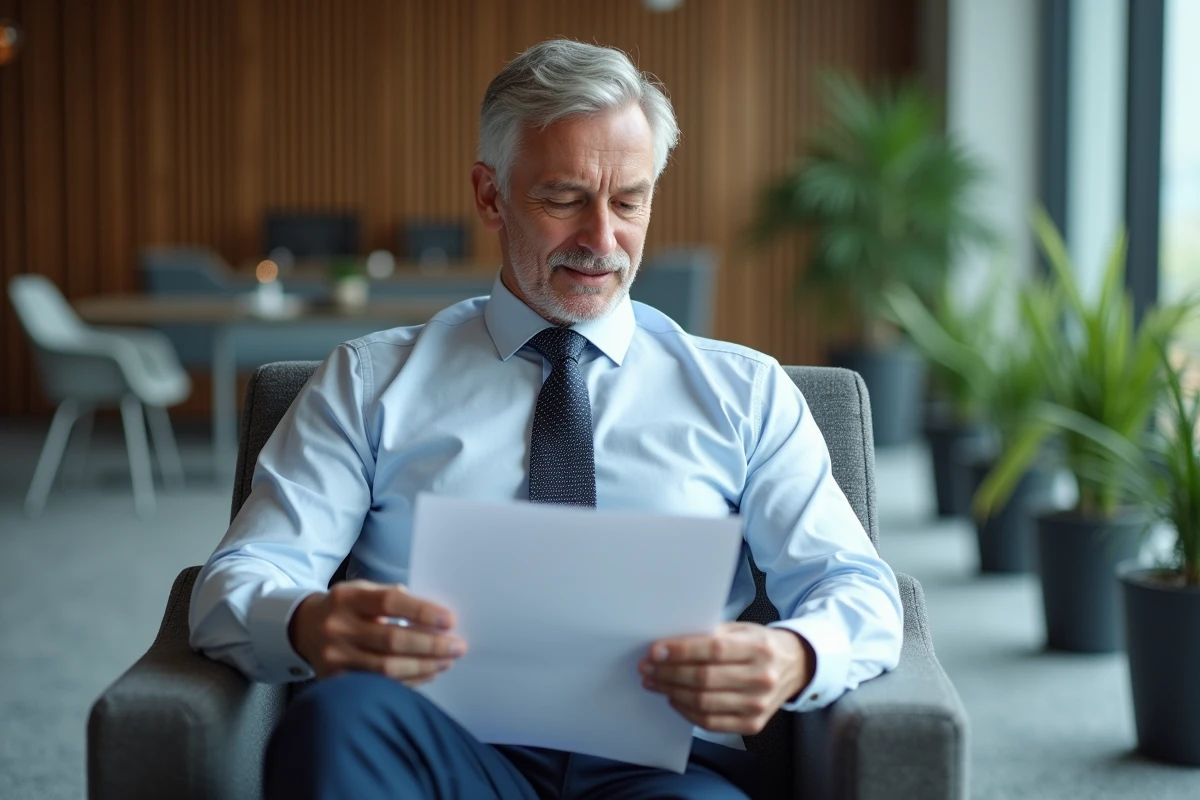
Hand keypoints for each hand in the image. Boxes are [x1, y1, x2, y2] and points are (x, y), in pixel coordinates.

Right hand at [289, 580, 465, 685]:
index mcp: (348, 598)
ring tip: (446, 661)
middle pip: (392, 640)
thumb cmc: (346, 607)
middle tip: (457, 647)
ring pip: (386, 669)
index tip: (450, 620)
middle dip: (431, 645)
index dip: (423, 612)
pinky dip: (408, 681)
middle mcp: (338, 627)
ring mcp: (334, 657)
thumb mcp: (363, 591)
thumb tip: (435, 616)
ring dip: (423, 666)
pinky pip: (378, 685)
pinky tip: (427, 674)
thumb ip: (394, 598)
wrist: (303, 628)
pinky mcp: (334, 680)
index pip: (390, 603)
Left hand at [639, 622, 813, 734]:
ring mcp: (759, 704)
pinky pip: (711, 723)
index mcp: (759, 647)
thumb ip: (711, 634)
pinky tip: (674, 699)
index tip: (655, 651)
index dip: (680, 651)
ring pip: (704, 703)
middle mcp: (761, 677)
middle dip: (668, 673)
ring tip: (655, 682)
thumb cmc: (761, 644)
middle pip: (704, 678)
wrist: (796, 666)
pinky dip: (687, 712)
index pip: (713, 649)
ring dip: (672, 692)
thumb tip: (670, 643)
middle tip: (647, 668)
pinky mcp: (754, 724)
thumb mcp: (742, 629)